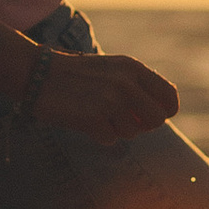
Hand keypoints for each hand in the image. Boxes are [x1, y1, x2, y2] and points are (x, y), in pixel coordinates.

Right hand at [33, 51, 179, 142]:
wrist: (38, 74)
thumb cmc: (77, 75)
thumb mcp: (113, 70)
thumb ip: (138, 86)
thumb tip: (161, 113)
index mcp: (134, 68)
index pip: (169, 97)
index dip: (165, 112)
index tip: (151, 118)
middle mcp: (126, 83)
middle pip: (157, 120)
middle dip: (143, 126)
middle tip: (123, 121)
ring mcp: (111, 100)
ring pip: (132, 133)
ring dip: (116, 129)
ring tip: (96, 114)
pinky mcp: (94, 117)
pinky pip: (111, 139)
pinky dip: (99, 135)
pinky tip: (85, 120)